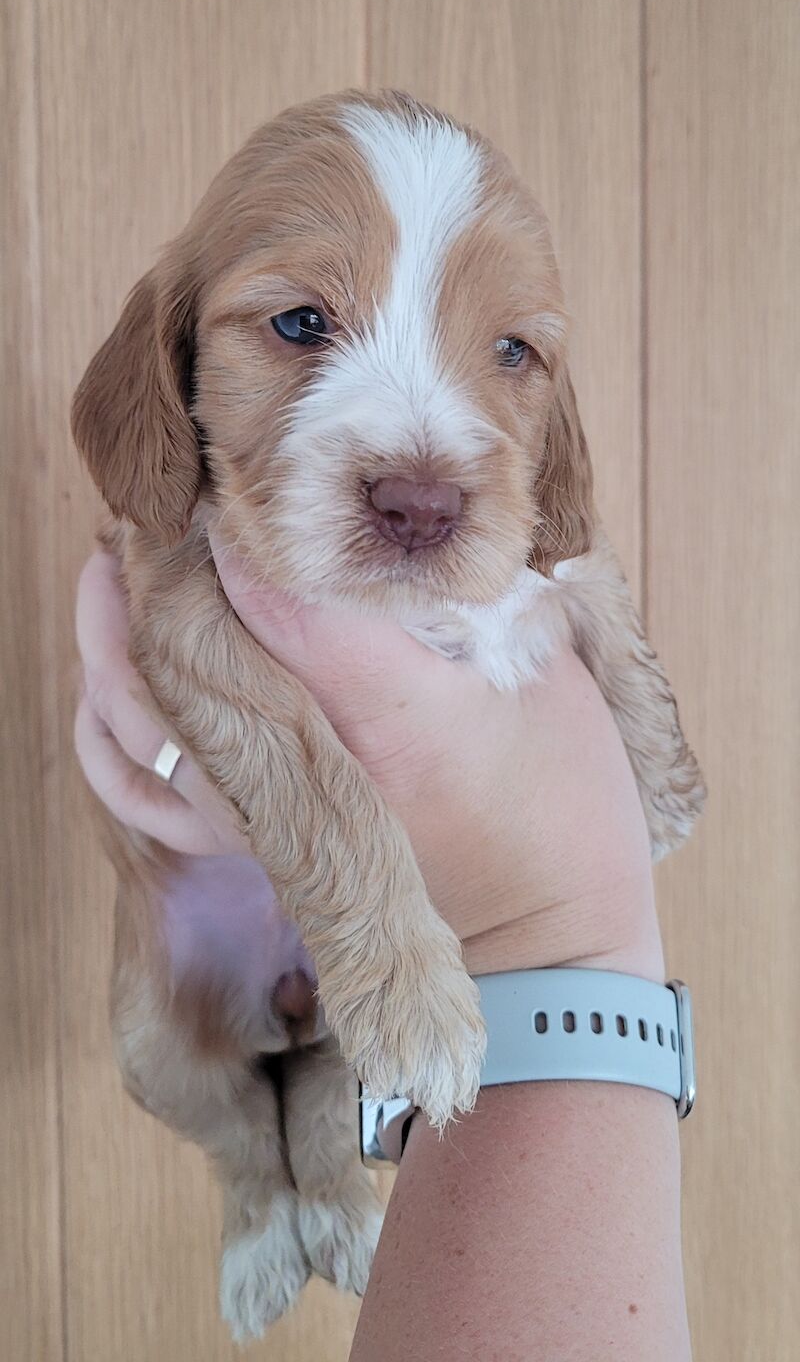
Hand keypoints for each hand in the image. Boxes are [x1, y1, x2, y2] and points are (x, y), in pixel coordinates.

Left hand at [75, 545, 663, 979]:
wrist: (550, 952)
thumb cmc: (566, 813)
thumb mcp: (550, 679)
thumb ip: (481, 595)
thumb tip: (421, 522)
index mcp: (387, 712)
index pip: (280, 598)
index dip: (247, 528)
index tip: (239, 474)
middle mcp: (308, 762)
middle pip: (191, 647)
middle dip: (164, 565)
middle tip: (166, 498)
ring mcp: (269, 812)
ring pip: (145, 716)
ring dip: (113, 635)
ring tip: (110, 563)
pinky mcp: (257, 843)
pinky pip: (146, 796)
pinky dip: (109, 737)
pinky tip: (102, 682)